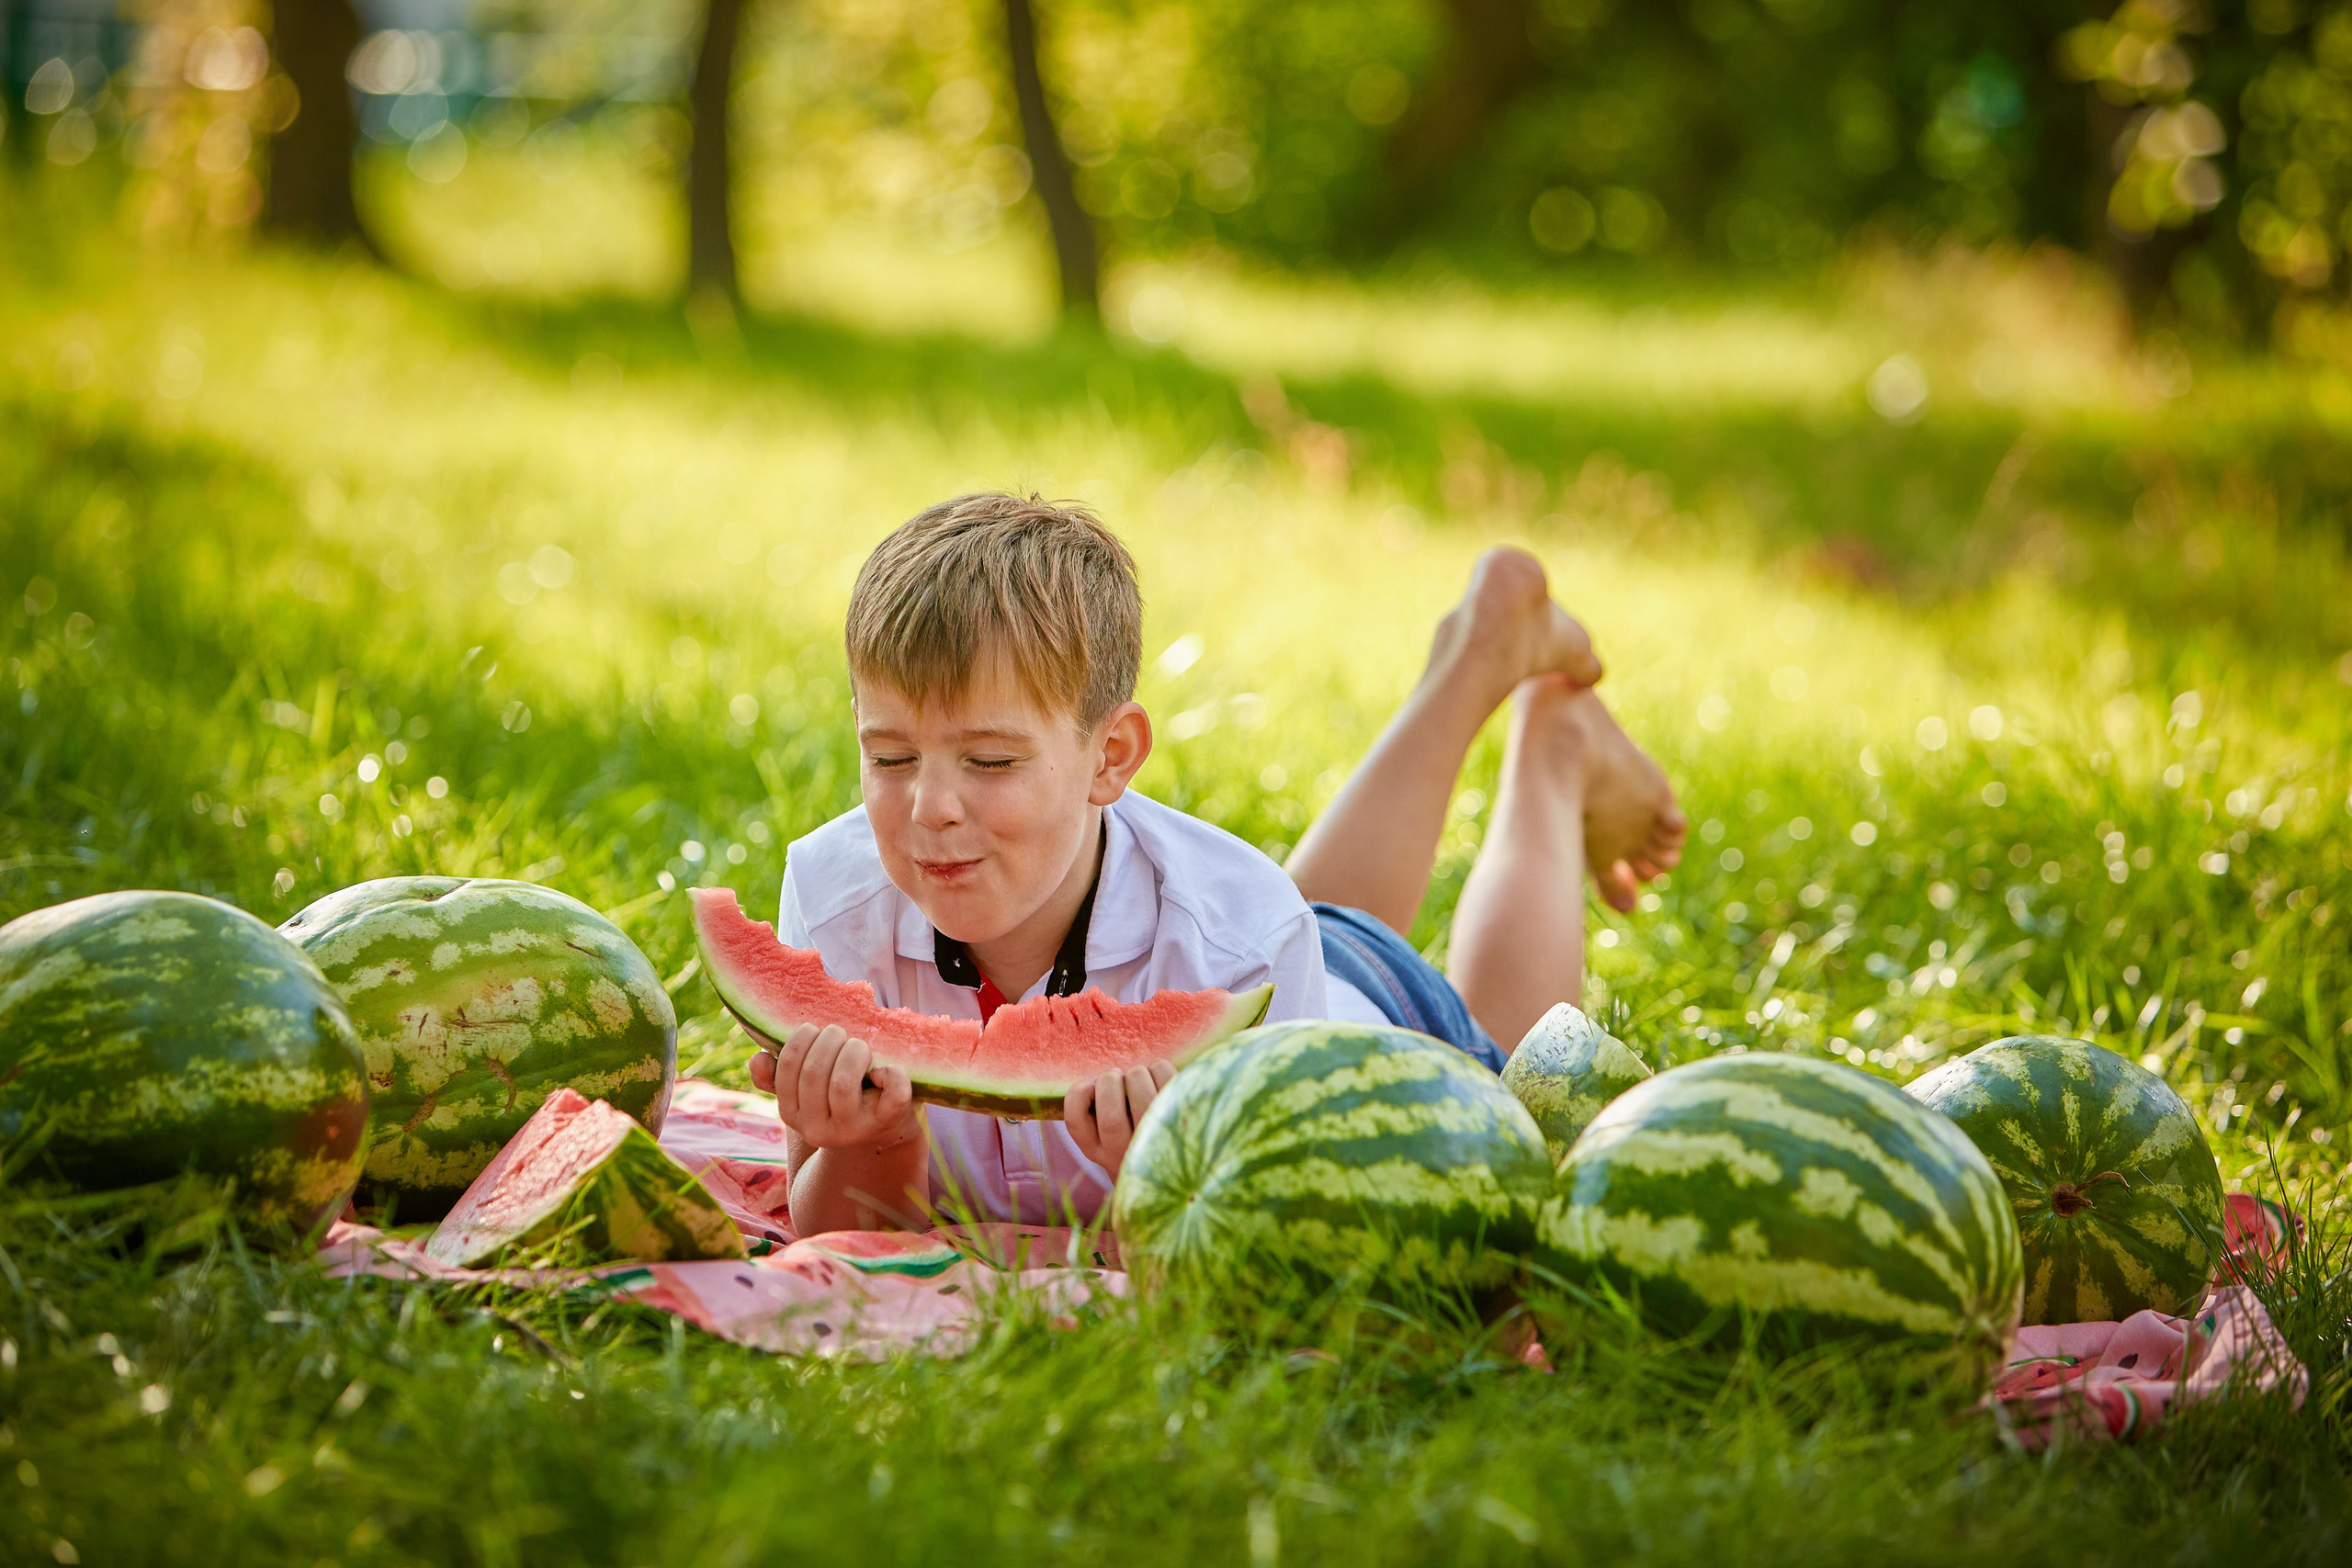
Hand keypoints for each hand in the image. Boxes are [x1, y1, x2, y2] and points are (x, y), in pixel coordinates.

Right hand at [750, 1023, 919, 1150]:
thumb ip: (776, 1075)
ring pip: (843, 1083)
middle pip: (814, 1072)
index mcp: (790, 1113)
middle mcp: (816, 1129)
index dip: (803, 1037)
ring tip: (859, 1046)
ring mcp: (851, 1130)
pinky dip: (892, 1074)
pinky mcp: (885, 1124)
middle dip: (831, 1039)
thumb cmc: (838, 1097)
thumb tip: (758, 1059)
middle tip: (842, 1033)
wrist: (880, 1133)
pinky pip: (893, 1096)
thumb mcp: (804, 1090)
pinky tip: (885, 1069)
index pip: (787, 1066)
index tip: (816, 1029)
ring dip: (854, 1051)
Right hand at [1065, 1059, 1175, 1178]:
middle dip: (1110, 1081)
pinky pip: (1165, 1081)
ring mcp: (1156, 1139)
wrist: (1173, 1162)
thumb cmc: (1131, 1135)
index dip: (1080, 1093)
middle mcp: (1124, 1152)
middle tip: (1117, 1076)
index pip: (1075, 1122)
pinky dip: (1158, 1068)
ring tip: (1140, 1078)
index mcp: (1096, 1149)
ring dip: (1137, 1073)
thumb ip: (1095, 1110)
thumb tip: (1108, 1075)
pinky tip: (1157, 1078)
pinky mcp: (1182, 1121)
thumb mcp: (1104, 1134)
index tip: (1092, 1084)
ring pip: (1141, 1096)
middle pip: (1111, 1116)